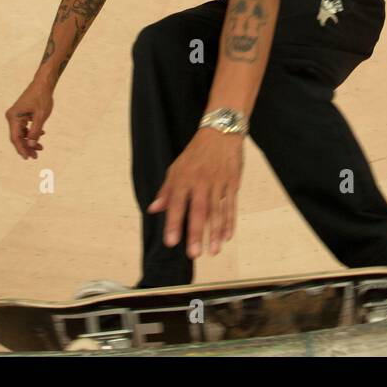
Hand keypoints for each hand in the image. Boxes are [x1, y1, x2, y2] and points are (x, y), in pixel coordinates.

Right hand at [5, 79, 53, 159]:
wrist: (42, 84)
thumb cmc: (42, 97)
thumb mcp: (40, 116)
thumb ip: (35, 132)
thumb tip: (31, 146)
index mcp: (14, 117)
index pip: (15, 138)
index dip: (21, 149)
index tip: (28, 158)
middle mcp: (11, 117)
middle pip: (17, 137)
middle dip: (26, 147)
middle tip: (36, 156)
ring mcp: (15, 116)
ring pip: (21, 133)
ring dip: (29, 141)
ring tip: (40, 148)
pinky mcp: (20, 114)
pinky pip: (23, 128)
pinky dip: (30, 133)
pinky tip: (40, 134)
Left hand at [148, 129, 243, 257]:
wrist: (220, 132)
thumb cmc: (195, 153)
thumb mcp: (176, 168)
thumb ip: (166, 191)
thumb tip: (153, 210)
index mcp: (183, 178)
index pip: (177, 204)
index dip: (174, 223)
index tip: (171, 242)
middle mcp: (200, 181)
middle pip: (199, 210)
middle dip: (196, 233)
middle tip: (194, 254)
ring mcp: (218, 182)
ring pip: (218, 211)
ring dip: (216, 232)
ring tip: (214, 251)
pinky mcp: (233, 182)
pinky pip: (231, 205)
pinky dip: (230, 222)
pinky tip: (227, 236)